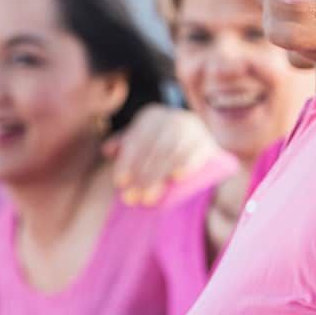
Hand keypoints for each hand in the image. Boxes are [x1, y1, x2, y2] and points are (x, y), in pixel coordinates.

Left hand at [102, 104, 219, 205]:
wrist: (195, 137)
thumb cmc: (159, 143)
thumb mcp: (141, 139)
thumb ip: (123, 144)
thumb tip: (108, 151)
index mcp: (151, 116)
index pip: (135, 140)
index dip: (126, 162)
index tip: (119, 183)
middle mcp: (171, 118)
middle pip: (152, 148)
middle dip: (141, 175)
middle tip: (133, 198)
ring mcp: (191, 128)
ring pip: (171, 152)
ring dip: (158, 175)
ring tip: (148, 197)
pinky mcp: (207, 141)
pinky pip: (195, 152)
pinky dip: (186, 164)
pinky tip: (176, 177)